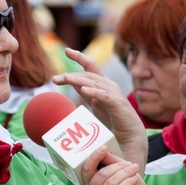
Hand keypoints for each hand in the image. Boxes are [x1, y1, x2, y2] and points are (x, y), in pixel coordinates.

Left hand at [53, 48, 147, 167]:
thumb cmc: (112, 118)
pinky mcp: (117, 104)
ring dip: (79, 80)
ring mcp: (114, 94)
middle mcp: (109, 85)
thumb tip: (70, 80)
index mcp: (103, 83)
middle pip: (88, 75)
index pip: (90, 66)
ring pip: (94, 83)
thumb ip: (84, 91)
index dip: (79, 57)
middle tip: (55, 79)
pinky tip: (84, 91)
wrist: (129, 133)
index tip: (67, 51)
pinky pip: (104, 96)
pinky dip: (94, 92)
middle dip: (71, 75)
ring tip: (66, 78)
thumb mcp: (94, 102)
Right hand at [82, 146, 151, 184]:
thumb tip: (103, 150)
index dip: (93, 158)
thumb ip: (111, 161)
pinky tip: (134, 179)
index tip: (103, 148)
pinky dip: (127, 182)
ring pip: (110, 183)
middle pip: (100, 176)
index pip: (87, 170)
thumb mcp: (121, 170)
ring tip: (134, 170)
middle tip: (129, 164)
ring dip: (124, 174)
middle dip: (116, 167)